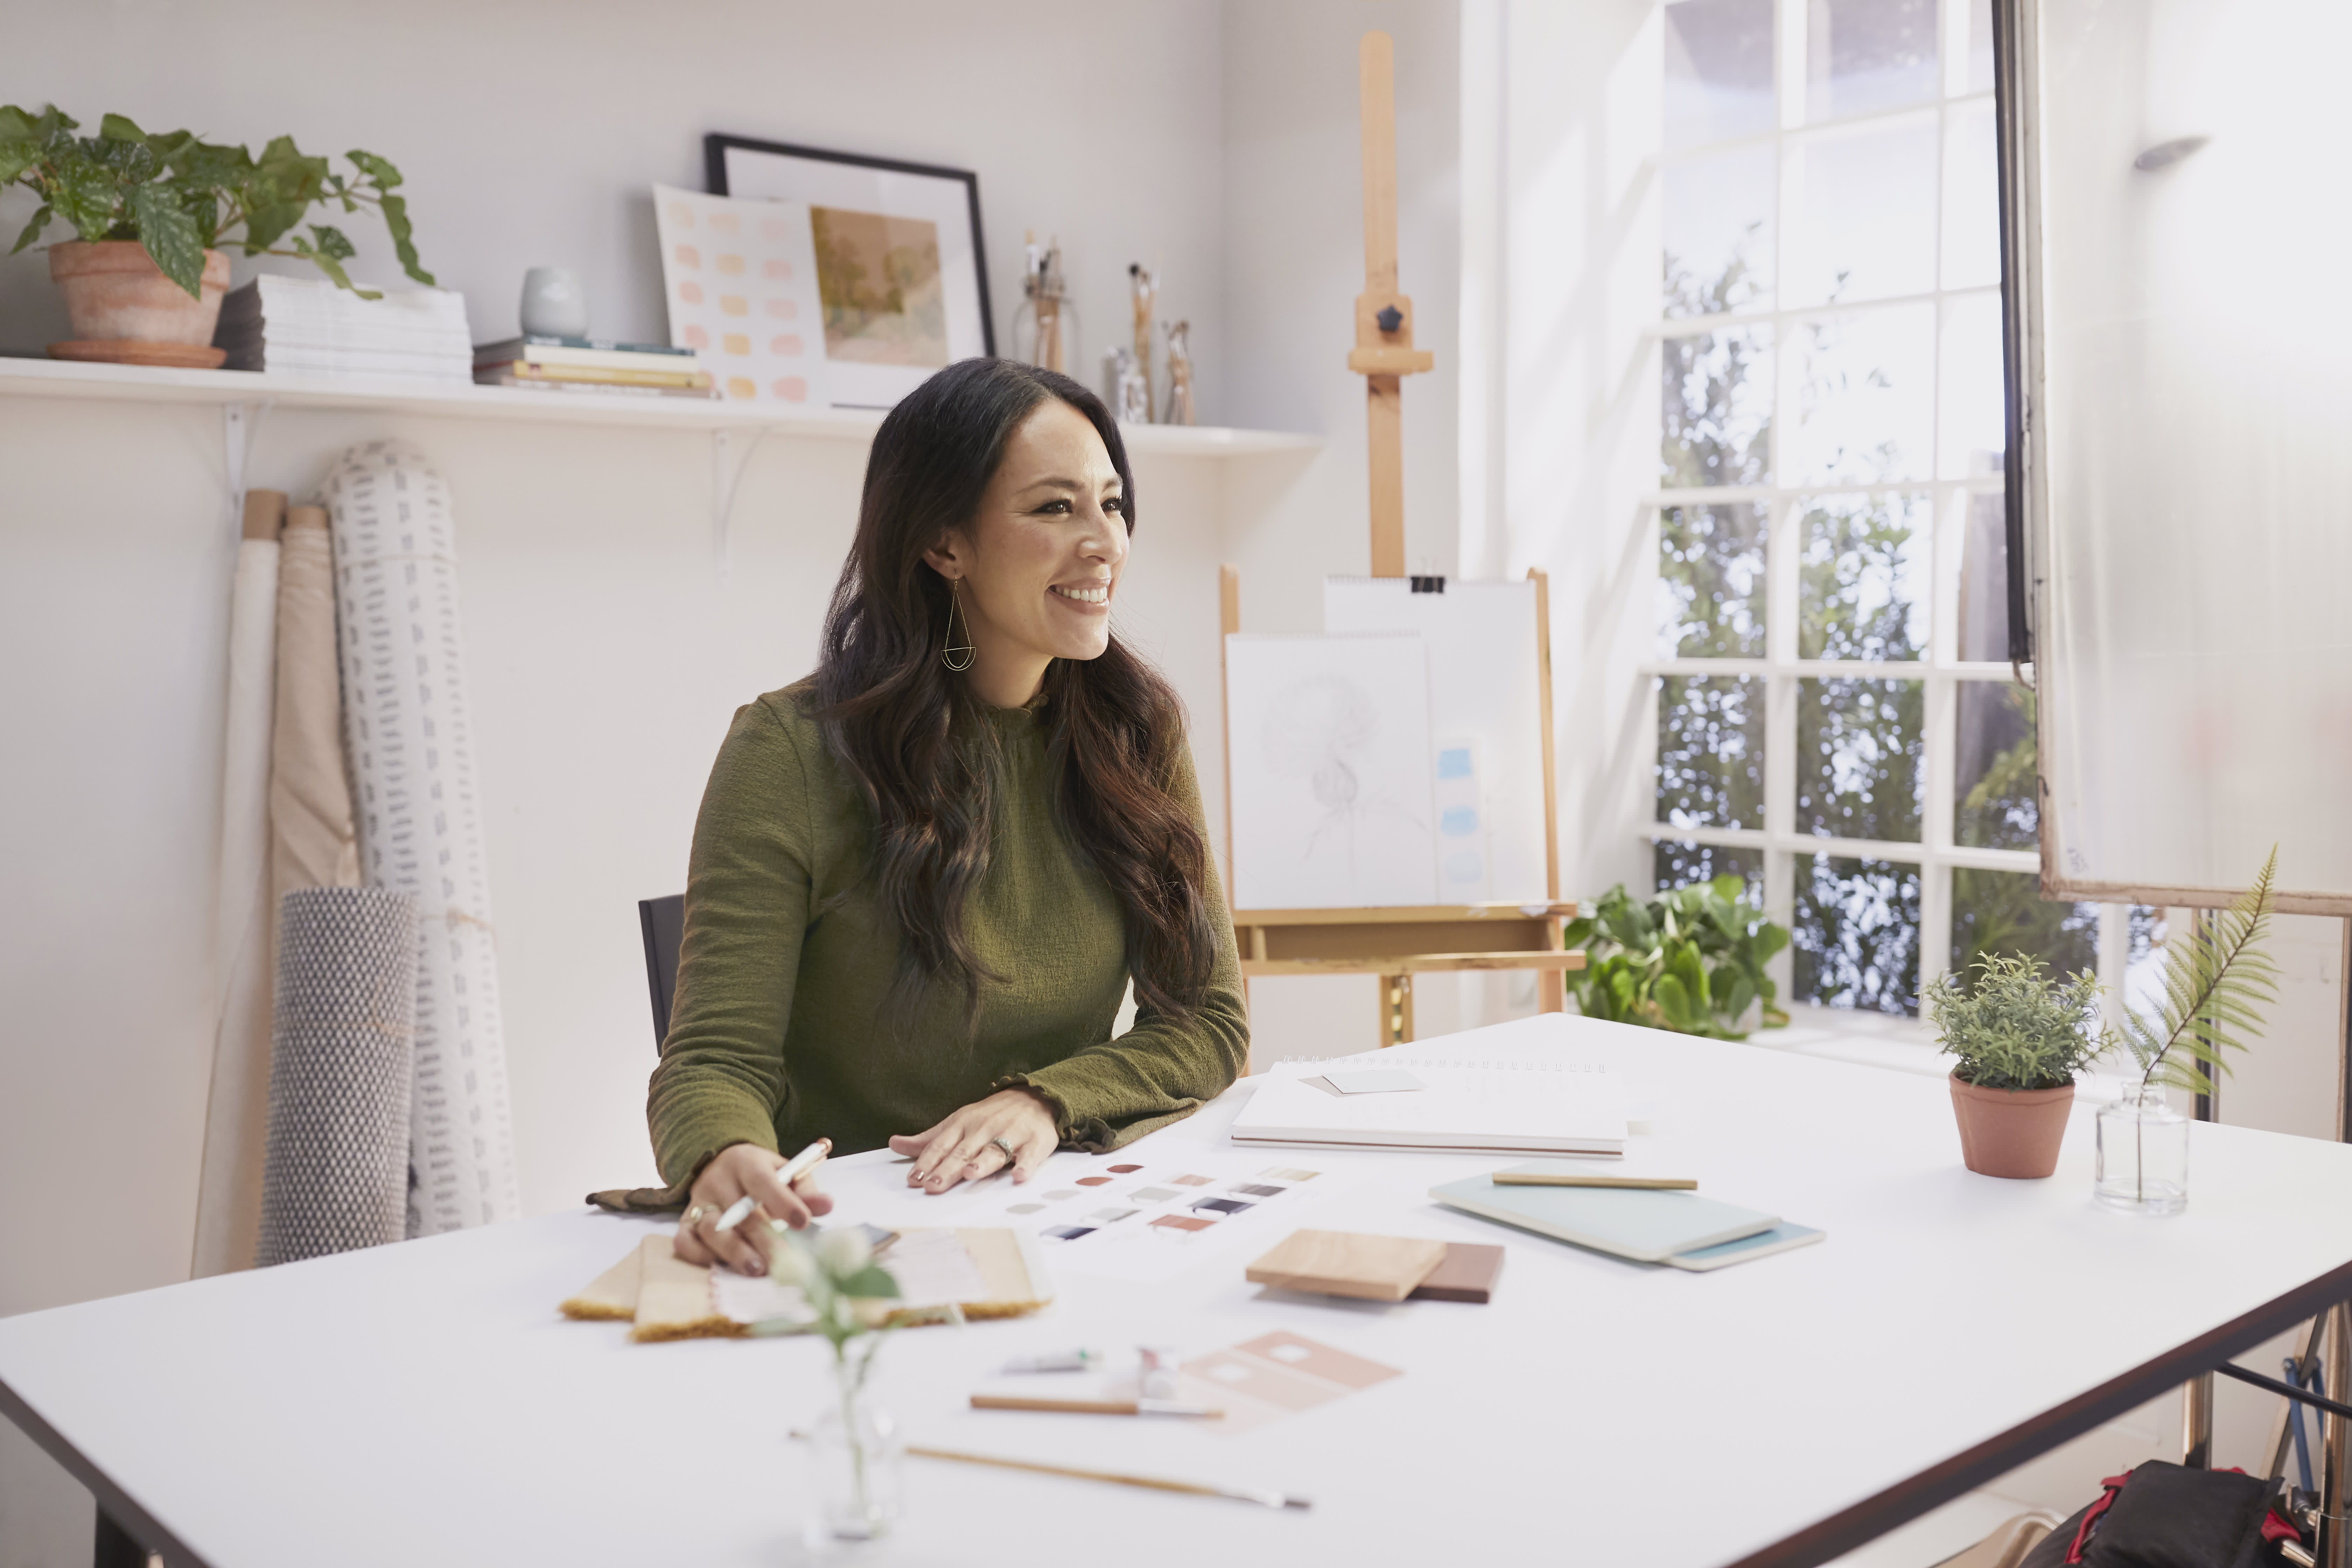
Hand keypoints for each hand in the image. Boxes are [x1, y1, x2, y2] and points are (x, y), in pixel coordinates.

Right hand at [673, 1142, 836, 1275]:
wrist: (721, 1164)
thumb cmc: (763, 1176)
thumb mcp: (786, 1173)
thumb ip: (805, 1191)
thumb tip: (828, 1205)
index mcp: (747, 1163)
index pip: (762, 1180)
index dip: (782, 1201)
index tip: (802, 1222)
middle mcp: (719, 1180)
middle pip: (739, 1211)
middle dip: (763, 1239)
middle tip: (783, 1261)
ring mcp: (699, 1201)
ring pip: (711, 1228)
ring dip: (733, 1251)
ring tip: (755, 1270)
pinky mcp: (685, 1221)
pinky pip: (684, 1239)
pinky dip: (698, 1254)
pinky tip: (717, 1265)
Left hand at [888, 1088, 1057, 1193]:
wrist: (1034, 1097)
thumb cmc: (991, 1115)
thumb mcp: (957, 1122)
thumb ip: (928, 1139)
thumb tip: (895, 1144)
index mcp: (963, 1124)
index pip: (941, 1145)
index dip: (926, 1162)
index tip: (913, 1180)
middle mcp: (984, 1128)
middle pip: (964, 1151)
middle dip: (948, 1168)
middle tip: (933, 1185)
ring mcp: (1011, 1133)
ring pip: (994, 1150)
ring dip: (982, 1162)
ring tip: (971, 1173)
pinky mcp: (1035, 1142)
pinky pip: (1030, 1155)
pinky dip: (1025, 1165)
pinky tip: (1018, 1176)